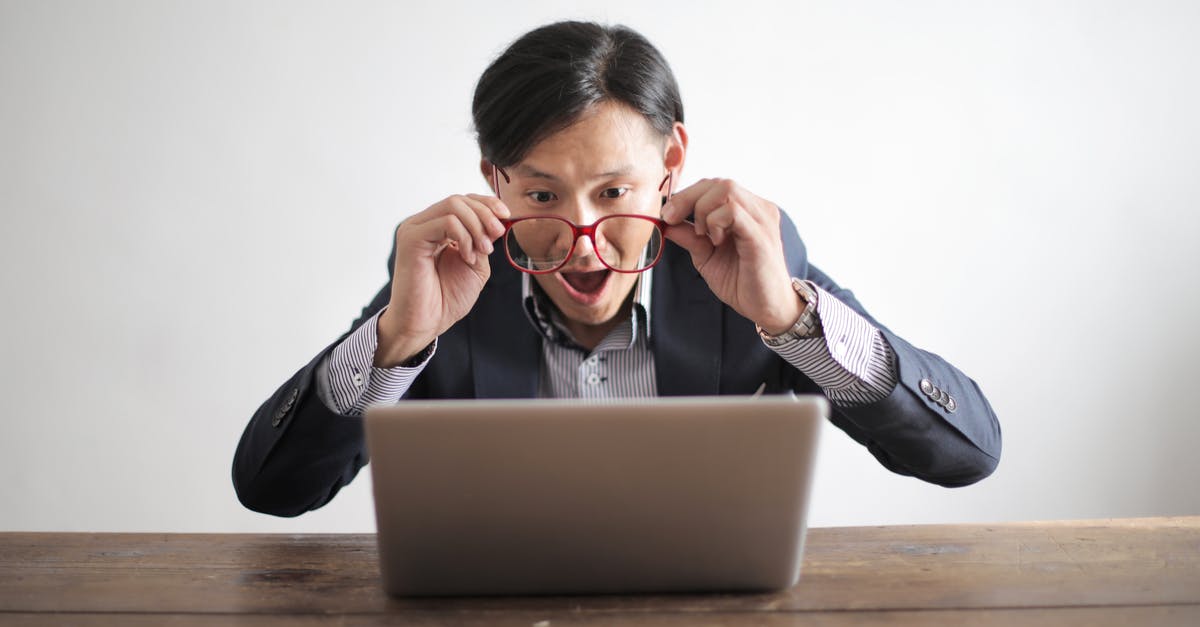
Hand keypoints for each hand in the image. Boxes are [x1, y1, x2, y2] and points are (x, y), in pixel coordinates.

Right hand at [375, 194, 508, 365]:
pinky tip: (467, 256)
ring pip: (453, 206)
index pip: (463, 201)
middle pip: (459, 199)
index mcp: (437, 228)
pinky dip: (464, 237)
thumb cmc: (446, 299)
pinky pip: (446, 222)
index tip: (506, 216)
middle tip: (497, 235)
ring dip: (477, 226)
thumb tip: (497, 221)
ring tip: (483, 251)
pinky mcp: (411, 238)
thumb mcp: (476, 264)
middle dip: (485, 214)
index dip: (487, 203)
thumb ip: (483, 240)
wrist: (427, 323)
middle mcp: (424, 224)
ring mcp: (415, 229)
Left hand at [660, 178, 802, 334]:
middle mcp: (758, 209)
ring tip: (702, 235)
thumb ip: (689, 237)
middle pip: (719, 183)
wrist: (767, 308)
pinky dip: (715, 222)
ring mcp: (762, 219)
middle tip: (672, 219)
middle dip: (687, 198)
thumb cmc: (742, 282)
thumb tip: (665, 223)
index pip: (714, 185)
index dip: (686, 195)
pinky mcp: (761, 236)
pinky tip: (715, 241)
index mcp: (747, 210)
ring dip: (703, 210)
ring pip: (726, 190)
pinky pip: (734, 212)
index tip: (667, 215)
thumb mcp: (706, 257)